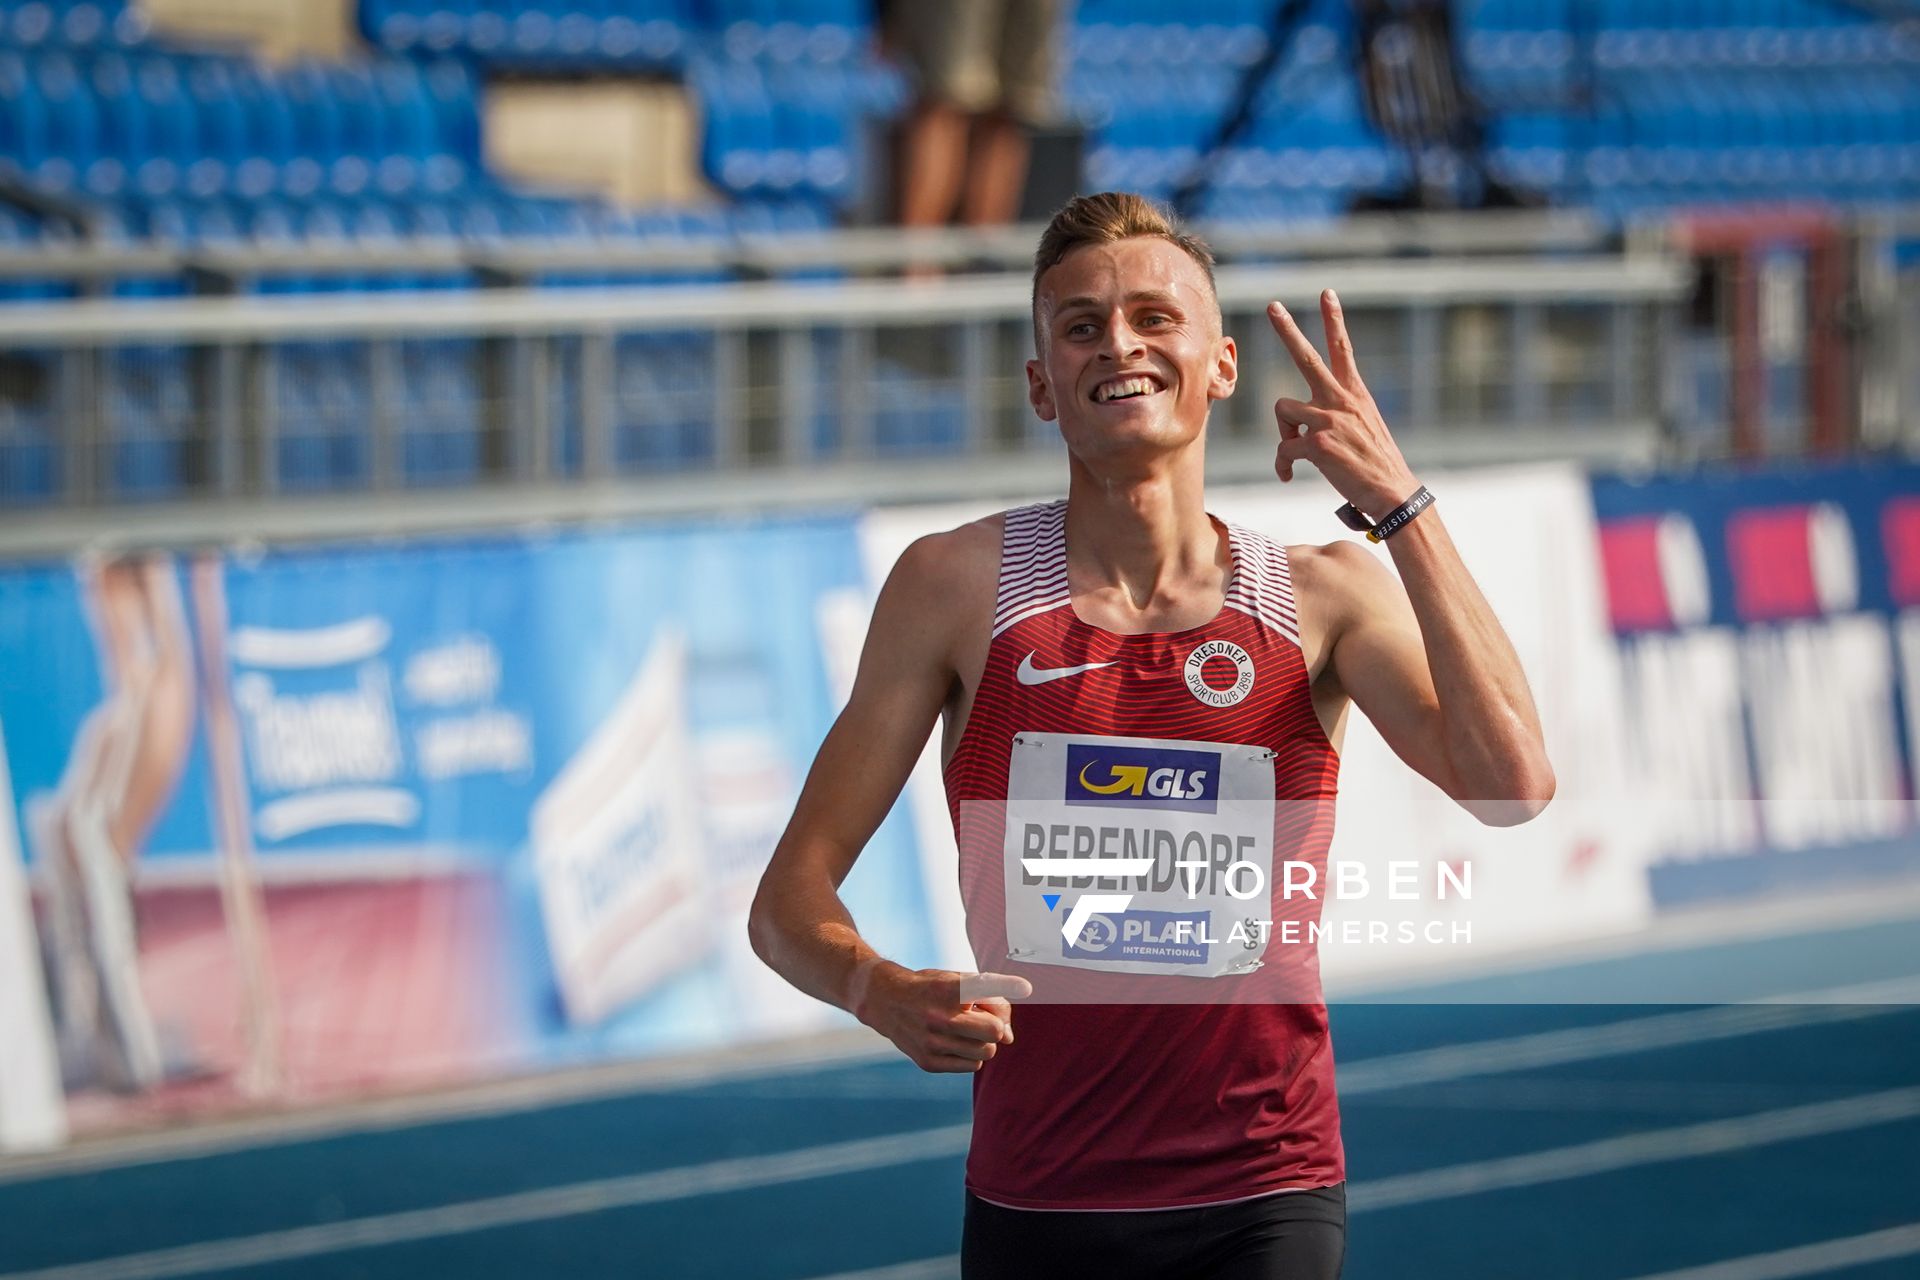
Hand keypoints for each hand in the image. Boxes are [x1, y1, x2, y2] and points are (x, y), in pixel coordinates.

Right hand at [853, 962, 1031, 1073]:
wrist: (886, 1000)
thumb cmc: (932, 988)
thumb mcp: (957, 980)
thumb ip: (991, 999)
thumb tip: (1008, 1039)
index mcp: (948, 989)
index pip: (984, 987)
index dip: (1007, 986)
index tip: (1027, 987)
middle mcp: (939, 1016)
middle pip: (995, 1031)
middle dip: (996, 1026)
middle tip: (983, 1017)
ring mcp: (932, 1042)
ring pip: (988, 1052)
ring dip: (984, 1041)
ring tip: (966, 1029)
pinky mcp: (928, 1062)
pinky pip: (973, 1065)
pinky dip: (971, 1054)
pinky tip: (954, 1041)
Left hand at [1268, 290, 1421, 518]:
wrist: (1393, 493)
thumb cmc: (1376, 466)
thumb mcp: (1363, 429)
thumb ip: (1336, 417)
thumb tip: (1305, 427)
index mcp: (1355, 394)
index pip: (1342, 348)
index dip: (1333, 320)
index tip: (1326, 293)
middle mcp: (1341, 400)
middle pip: (1306, 357)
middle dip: (1287, 330)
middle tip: (1273, 305)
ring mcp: (1328, 419)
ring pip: (1282, 408)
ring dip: (1283, 430)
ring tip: (1295, 451)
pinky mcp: (1317, 443)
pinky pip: (1283, 447)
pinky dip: (1282, 464)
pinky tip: (1288, 475)